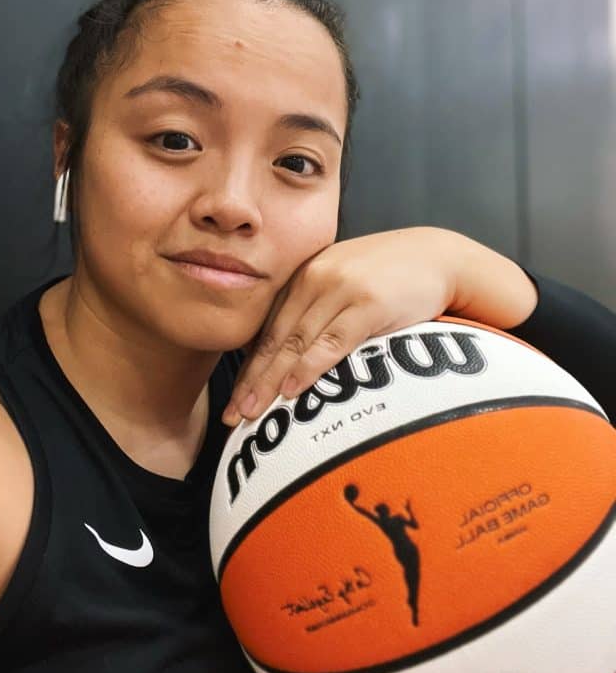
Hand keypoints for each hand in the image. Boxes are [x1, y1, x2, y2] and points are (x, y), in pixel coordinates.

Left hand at [223, 227, 536, 424]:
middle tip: (234, 416)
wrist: (440, 256)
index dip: (249, 367)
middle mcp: (315, 279)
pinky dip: (309, 368)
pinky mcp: (368, 304)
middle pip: (275, 339)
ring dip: (271, 381)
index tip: (233, 400)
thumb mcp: (346, 283)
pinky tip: (291, 390)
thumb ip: (318, 309)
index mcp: (305, 276)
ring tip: (252, 412)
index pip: (268, 329)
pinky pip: (332, 342)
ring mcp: (341, 291)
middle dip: (252, 381)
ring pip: (296, 343)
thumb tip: (293, 357)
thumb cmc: (392, 277)